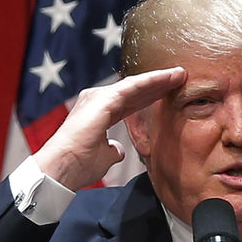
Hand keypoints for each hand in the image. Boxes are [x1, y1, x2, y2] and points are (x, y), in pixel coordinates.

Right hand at [34, 67, 186, 190]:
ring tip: (179, 73)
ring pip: (136, 85)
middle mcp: (97, 100)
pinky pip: (133, 86)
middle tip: (179, 77)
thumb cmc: (78, 165)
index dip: (150, 97)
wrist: (62, 168)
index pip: (130, 103)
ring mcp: (99, 97)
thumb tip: (118, 150)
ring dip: (158, 79)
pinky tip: (168, 77)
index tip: (169, 93)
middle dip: (157, 85)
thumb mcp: (103, 157)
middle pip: (134, 91)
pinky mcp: (104, 99)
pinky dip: (152, 80)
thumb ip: (112, 150)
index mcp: (98, 113)